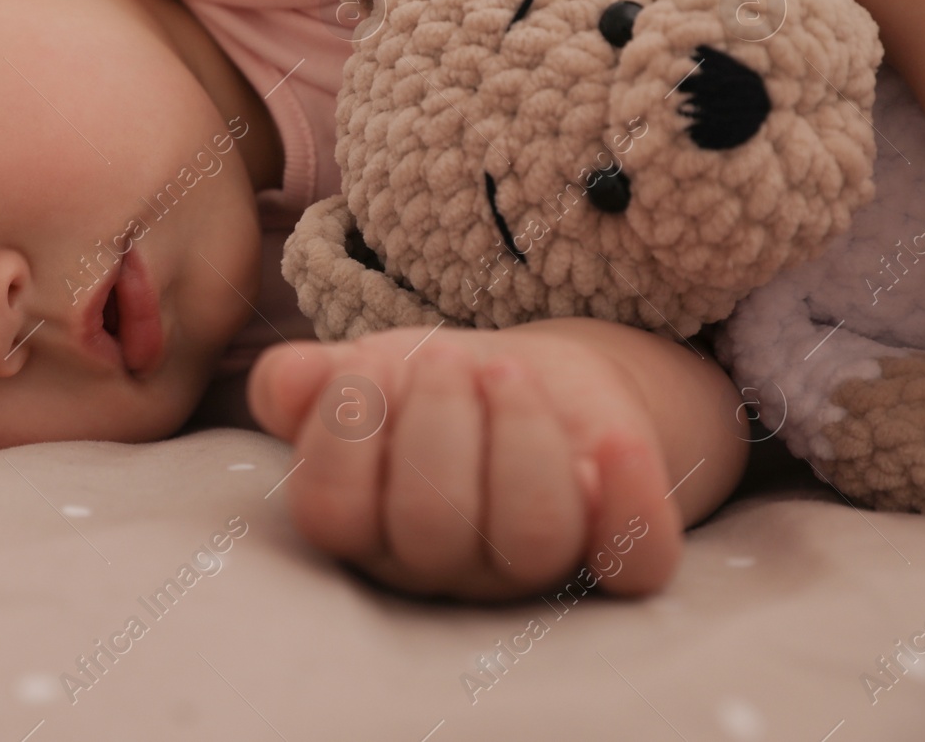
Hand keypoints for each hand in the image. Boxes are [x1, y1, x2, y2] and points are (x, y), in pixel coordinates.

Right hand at [246, 324, 683, 600]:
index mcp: (365, 526)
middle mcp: (442, 564)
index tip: (367, 366)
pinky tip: (612, 444)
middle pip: (433, 526)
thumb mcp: (360, 372)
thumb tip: (290, 381)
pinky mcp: (613, 552)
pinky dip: (631, 505)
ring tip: (504, 371)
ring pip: (531, 538)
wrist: (528, 386)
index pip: (334, 514)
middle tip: (446, 357)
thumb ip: (308, 380)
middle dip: (436, 419)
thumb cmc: (426, 389)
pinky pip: (635, 563)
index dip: (344, 433)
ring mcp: (529, 568)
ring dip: (519, 436)